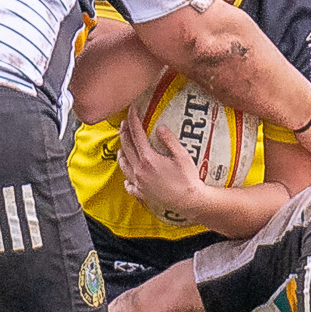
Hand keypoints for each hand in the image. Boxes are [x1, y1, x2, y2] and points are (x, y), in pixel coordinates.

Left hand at [118, 104, 205, 222]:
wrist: (189, 202)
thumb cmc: (188, 179)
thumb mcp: (182, 155)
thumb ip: (169, 140)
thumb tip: (159, 127)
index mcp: (148, 159)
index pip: (136, 134)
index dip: (133, 120)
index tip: (132, 110)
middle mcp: (139, 170)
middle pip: (126, 147)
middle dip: (124, 132)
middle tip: (124, 123)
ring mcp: (138, 183)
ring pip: (124, 165)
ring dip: (122, 153)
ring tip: (122, 147)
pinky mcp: (141, 193)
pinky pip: (128, 184)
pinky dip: (126, 177)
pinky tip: (128, 175)